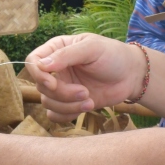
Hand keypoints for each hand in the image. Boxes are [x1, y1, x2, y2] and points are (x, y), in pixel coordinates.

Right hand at [22, 33, 146, 121]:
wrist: (131, 76)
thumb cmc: (113, 55)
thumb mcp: (92, 48)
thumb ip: (66, 55)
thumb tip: (42, 66)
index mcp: (56, 50)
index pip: (33, 62)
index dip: (38, 75)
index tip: (53, 84)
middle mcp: (55, 69)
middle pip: (41, 86)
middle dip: (62, 94)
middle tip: (85, 92)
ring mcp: (62, 87)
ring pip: (47, 103)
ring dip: (68, 106)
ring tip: (90, 101)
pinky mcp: (69, 103)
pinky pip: (55, 115)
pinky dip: (68, 115)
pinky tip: (87, 107)